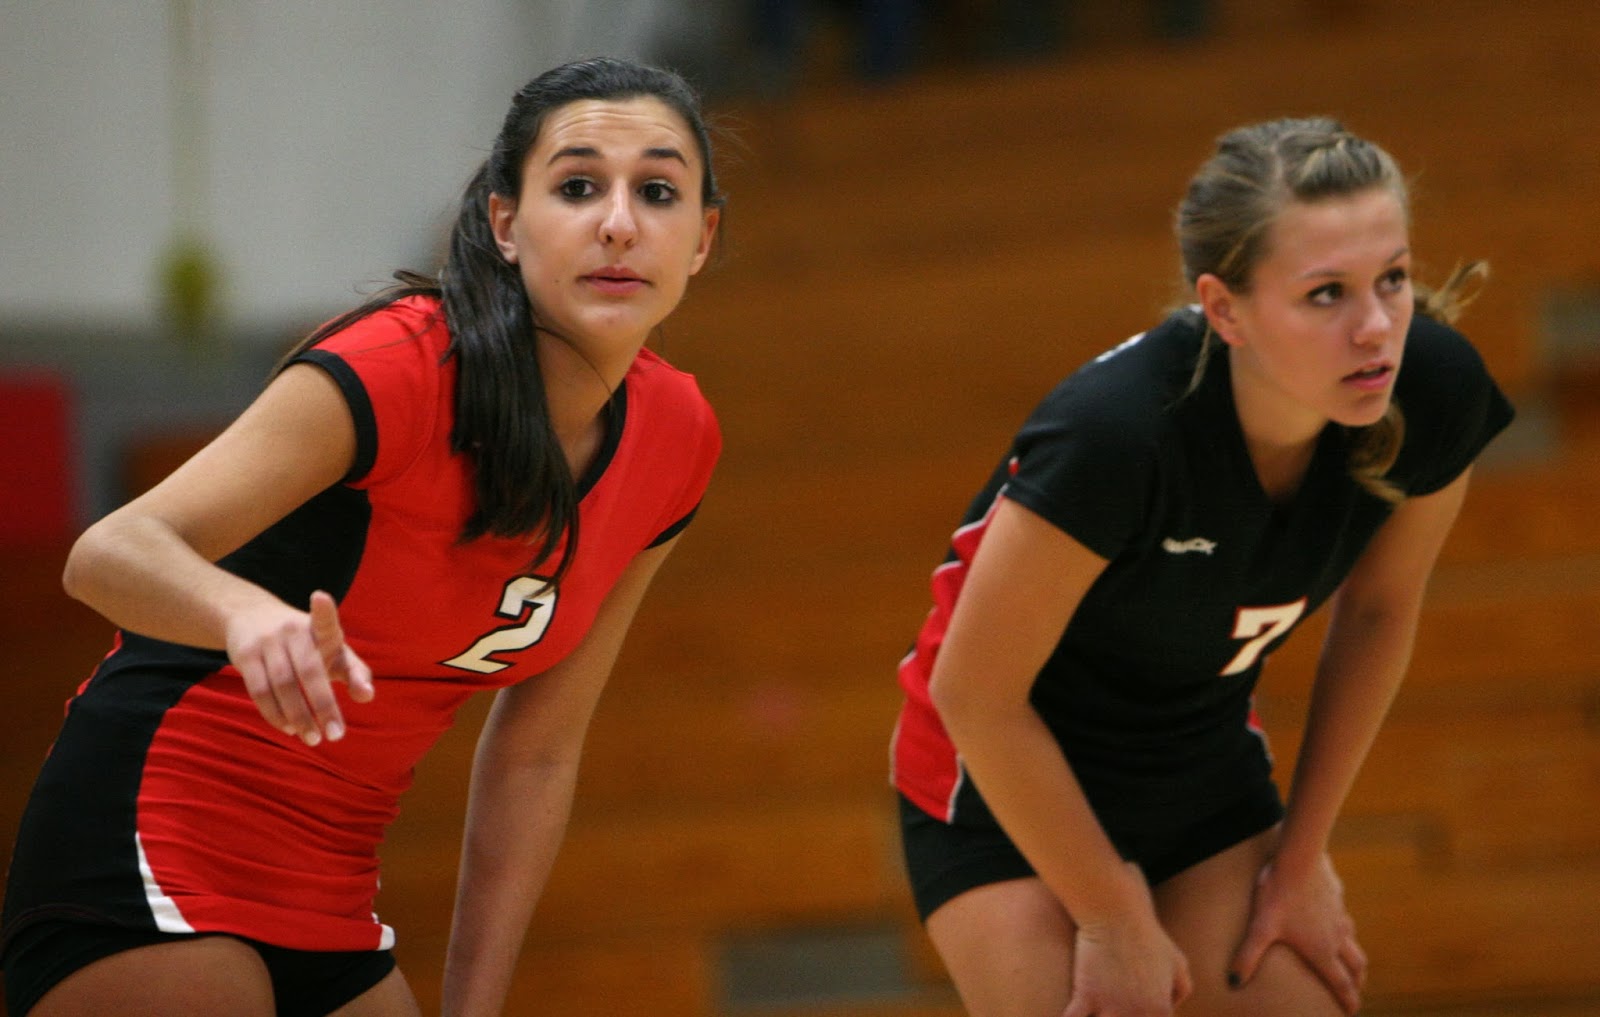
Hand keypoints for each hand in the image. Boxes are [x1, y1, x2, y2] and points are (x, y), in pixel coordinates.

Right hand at [226, 590, 374, 744]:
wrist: (250, 615)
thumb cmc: (306, 642)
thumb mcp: (332, 649)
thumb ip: (355, 671)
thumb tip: (367, 695)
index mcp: (319, 627)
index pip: (323, 619)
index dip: (323, 610)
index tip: (320, 597)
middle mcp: (293, 630)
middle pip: (309, 669)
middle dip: (323, 704)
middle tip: (336, 735)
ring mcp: (267, 642)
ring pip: (283, 684)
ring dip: (299, 716)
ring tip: (313, 738)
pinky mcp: (245, 655)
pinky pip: (259, 690)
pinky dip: (274, 713)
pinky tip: (288, 728)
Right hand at [1063, 897, 1191, 1016]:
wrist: (1117, 912)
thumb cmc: (1148, 935)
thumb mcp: (1177, 962)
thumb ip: (1181, 990)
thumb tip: (1172, 1007)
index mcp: (1160, 1011)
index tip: (1130, 1016)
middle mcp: (1137, 1015)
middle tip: (1113, 1016)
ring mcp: (1111, 1007)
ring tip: (1097, 1016)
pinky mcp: (1086, 996)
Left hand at [1229, 852, 1365, 1013]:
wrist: (1298, 857)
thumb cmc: (1278, 894)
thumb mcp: (1260, 928)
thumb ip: (1247, 957)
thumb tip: (1233, 982)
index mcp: (1322, 949)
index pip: (1341, 983)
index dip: (1348, 1000)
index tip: (1352, 1012)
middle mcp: (1337, 936)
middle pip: (1356, 965)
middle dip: (1356, 980)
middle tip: (1354, 989)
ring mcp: (1340, 915)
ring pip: (1353, 941)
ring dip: (1353, 955)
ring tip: (1347, 960)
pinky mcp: (1337, 895)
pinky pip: (1344, 916)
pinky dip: (1345, 929)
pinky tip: (1334, 922)